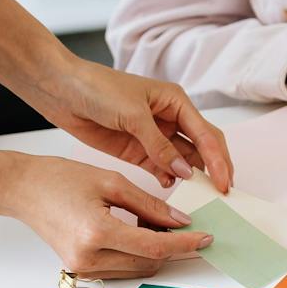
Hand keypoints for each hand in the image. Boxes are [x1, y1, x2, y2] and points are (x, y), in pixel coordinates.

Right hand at [0, 154, 213, 278]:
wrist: (23, 189)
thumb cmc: (60, 179)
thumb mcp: (111, 182)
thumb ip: (150, 205)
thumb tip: (181, 221)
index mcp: (96, 232)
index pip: (154, 246)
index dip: (185, 244)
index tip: (207, 237)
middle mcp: (88, 257)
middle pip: (149, 262)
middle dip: (172, 246)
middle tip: (187, 224)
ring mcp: (82, 267)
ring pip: (137, 268)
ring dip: (155, 250)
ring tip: (158, 223)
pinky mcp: (80, 268)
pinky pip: (121, 266)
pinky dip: (136, 253)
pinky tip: (139, 230)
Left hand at [30, 57, 232, 193]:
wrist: (62, 90)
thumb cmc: (98, 89)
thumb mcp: (133, 115)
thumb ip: (159, 145)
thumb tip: (185, 171)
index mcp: (176, 101)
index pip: (206, 134)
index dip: (218, 160)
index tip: (224, 183)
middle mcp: (170, 118)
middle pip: (201, 147)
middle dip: (214, 170)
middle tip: (222, 194)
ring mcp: (154, 136)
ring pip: (183, 160)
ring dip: (192, 177)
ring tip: (201, 199)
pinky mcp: (137, 150)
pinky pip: (161, 167)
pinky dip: (169, 179)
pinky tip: (171, 189)